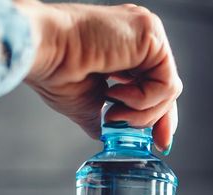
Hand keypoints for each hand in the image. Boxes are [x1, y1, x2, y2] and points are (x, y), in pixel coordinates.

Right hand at [14, 1, 181, 151]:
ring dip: (141, 113)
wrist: (44, 50)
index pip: (156, 85)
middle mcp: (139, 37)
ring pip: (169, 89)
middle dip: (157, 120)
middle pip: (166, 88)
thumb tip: (111, 136)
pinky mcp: (150, 34)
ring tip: (111, 111)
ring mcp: (147, 33)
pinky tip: (115, 94)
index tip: (160, 143)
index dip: (159, 116)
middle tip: (145, 139)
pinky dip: (143, 100)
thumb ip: (107, 117)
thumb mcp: (87, 104)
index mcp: (125, 48)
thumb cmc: (55, 69)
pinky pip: (166, 83)